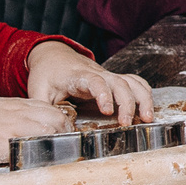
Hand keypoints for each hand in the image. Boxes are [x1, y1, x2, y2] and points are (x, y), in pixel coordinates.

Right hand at [0, 96, 76, 184]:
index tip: (63, 131)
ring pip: (52, 130)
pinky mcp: (9, 143)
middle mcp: (19, 112)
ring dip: (60, 142)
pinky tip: (46, 158)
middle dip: (67, 131)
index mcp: (14, 104)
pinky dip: (45, 151)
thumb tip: (26, 124)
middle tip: (68, 144)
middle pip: (58, 117)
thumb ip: (11, 113)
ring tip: (61, 153)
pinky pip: (37, 145)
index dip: (59, 120)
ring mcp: (15, 127)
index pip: (50, 108)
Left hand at [25, 43, 154, 123]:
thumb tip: (48, 128)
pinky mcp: (113, 79)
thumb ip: (43, 109)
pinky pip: (135, 81)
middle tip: (127, 123)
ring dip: (143, 99)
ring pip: (132, 82)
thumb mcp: (38, 91)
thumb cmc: (47, 74)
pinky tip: (147, 106)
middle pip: (119, 83)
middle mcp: (97, 74)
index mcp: (78, 76)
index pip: (95, 82)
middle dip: (127, 103)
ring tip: (147, 118)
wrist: (54, 56)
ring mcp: (108, 75)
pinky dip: (145, 92)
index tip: (108, 111)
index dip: (104, 95)